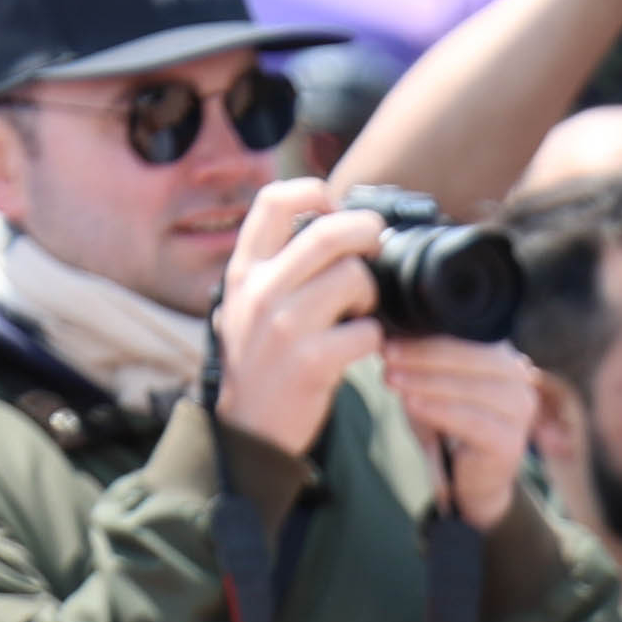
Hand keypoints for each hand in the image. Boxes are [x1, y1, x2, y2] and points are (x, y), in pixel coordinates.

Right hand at [207, 176, 386, 461]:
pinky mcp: (311, 362)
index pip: (272, 203)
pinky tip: (364, 348)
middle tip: (377, 246)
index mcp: (245, 271)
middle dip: (367, 233)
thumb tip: (330, 225)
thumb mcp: (247, 304)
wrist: (248, 429)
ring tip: (363, 312)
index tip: (334, 204)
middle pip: (328, 233)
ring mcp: (284, 327)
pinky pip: (367, 332)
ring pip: (354, 279)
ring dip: (372, 294)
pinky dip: (376, 339)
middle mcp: (260, 292)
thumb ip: (277, 267)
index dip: (312, 191)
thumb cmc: (261, 362)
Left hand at [374, 334, 546, 528]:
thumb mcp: (434, 389)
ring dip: (427, 382)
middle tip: (387, 357)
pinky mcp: (511, 442)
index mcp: (505, 360)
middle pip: (472, 359)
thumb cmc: (452, 430)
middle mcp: (521, 382)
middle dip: (424, 357)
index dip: (427, 338)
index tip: (389, 340)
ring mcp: (521, 412)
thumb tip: (390, 338)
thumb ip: (423, 366)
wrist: (474, 482)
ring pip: (471, 388)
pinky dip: (438, 410)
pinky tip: (411, 404)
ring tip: (392, 380)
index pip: (468, 339)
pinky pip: (471, 420)